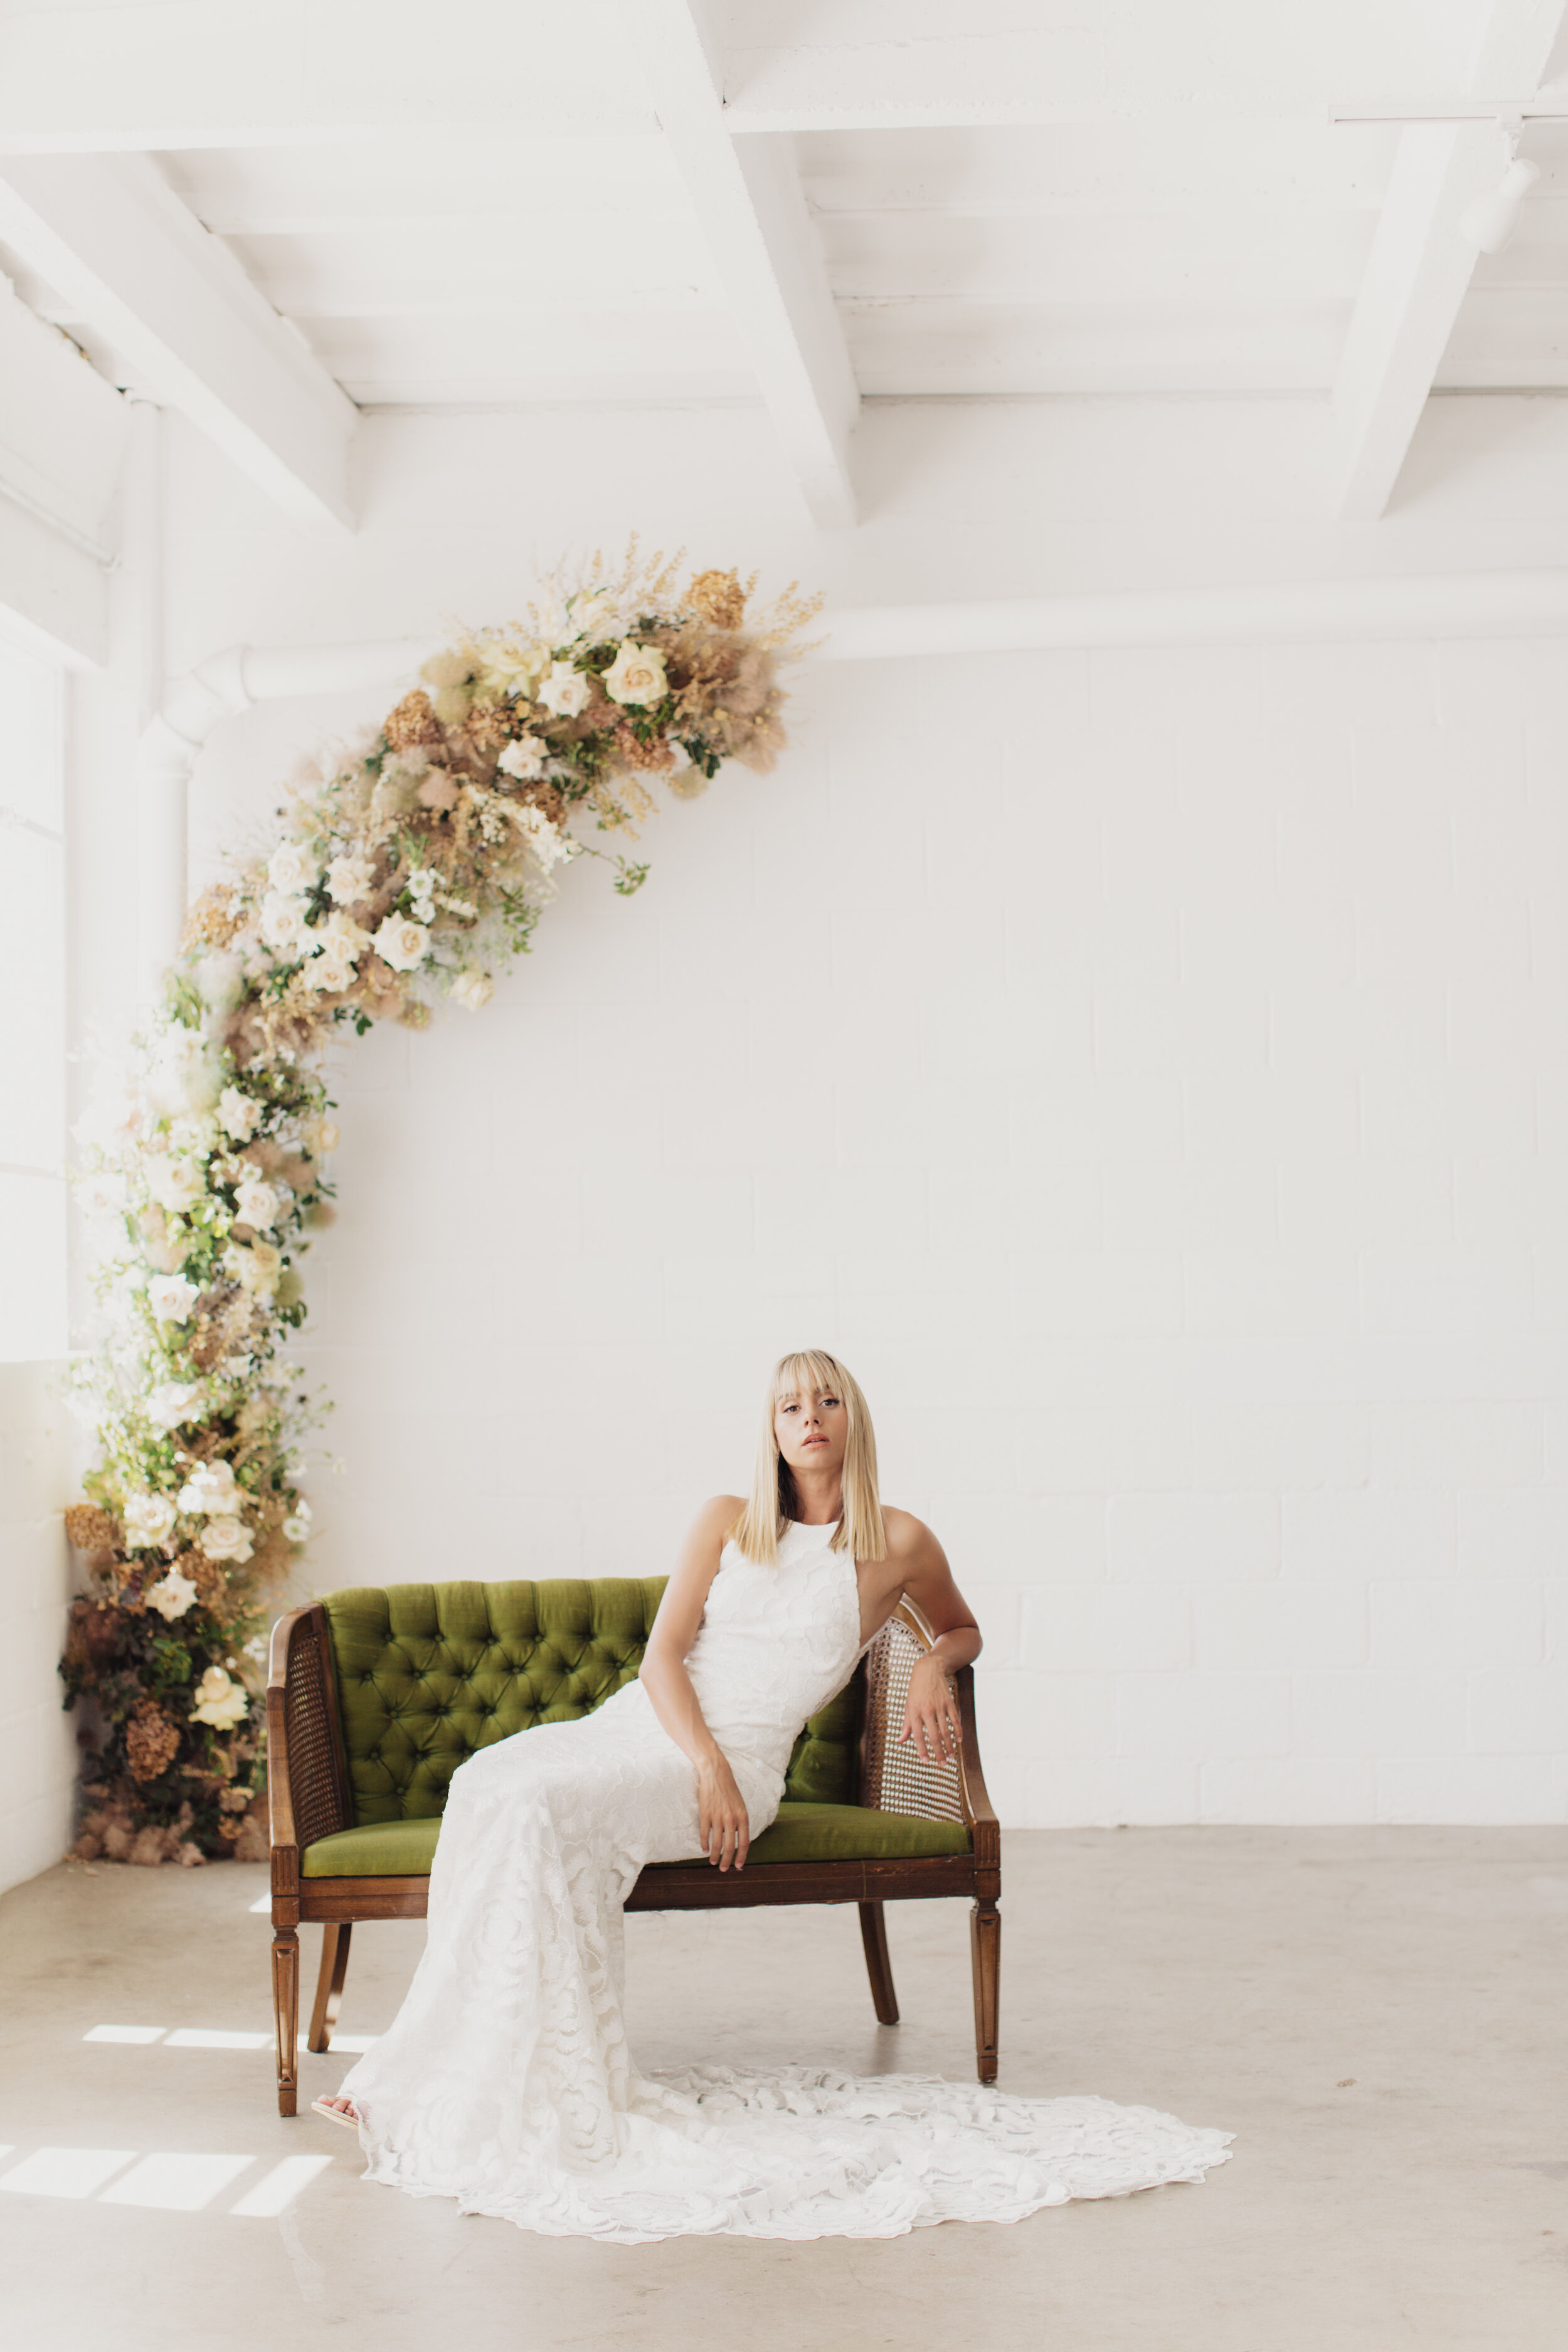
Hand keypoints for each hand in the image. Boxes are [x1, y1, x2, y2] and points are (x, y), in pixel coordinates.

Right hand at [695, 1752, 749, 1870]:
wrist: (716, 1774)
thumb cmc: (730, 1790)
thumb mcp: (741, 1805)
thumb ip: (741, 1821)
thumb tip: (740, 1839)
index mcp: (743, 1816)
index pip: (744, 1842)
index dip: (742, 1856)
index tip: (738, 1865)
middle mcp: (731, 1819)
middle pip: (730, 1846)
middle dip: (727, 1861)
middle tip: (724, 1869)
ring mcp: (717, 1817)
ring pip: (717, 1843)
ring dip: (715, 1855)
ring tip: (713, 1862)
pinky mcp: (705, 1814)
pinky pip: (705, 1834)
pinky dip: (704, 1844)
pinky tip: (704, 1849)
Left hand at [899, 1654, 960, 1765]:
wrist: (928, 1669)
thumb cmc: (915, 1690)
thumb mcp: (908, 1705)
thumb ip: (906, 1725)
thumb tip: (900, 1740)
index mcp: (914, 1712)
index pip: (918, 1735)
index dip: (922, 1750)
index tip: (925, 1761)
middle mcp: (927, 1710)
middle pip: (934, 1736)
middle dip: (938, 1752)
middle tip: (942, 1764)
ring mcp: (939, 1706)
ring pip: (946, 1730)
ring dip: (949, 1745)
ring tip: (951, 1756)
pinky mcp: (949, 1703)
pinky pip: (955, 1720)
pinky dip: (957, 1731)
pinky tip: (959, 1740)